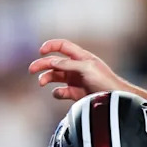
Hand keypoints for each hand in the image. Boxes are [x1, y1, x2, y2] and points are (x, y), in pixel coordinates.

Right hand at [28, 39, 144, 101]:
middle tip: (31, 70)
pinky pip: (60, 92)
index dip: (50, 46)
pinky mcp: (75, 94)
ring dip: (46, 78)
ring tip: (42, 83)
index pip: (63, 46)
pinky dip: (56, 93)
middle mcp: (76, 67)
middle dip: (41, 64)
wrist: (115, 100)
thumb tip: (52, 61)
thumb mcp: (87, 68)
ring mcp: (75, 80)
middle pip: (54, 62)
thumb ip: (69, 64)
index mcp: (81, 57)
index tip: (41, 51)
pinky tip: (59, 94)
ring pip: (55, 77)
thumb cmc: (105, 81)